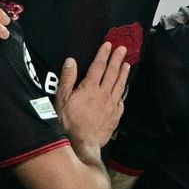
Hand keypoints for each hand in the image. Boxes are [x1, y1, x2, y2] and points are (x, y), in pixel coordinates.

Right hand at [55, 42, 129, 156]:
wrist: (81, 144)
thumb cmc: (67, 122)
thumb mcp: (61, 99)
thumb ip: (67, 79)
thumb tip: (71, 61)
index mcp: (90, 87)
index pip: (98, 66)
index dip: (103, 54)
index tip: (108, 45)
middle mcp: (103, 94)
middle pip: (112, 73)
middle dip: (117, 59)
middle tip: (123, 48)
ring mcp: (111, 106)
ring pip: (119, 86)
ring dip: (123, 74)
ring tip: (127, 65)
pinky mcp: (114, 117)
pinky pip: (121, 102)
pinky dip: (123, 94)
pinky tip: (124, 91)